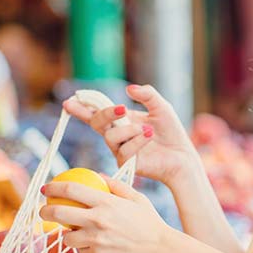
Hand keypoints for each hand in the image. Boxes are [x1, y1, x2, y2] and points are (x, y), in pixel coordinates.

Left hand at [39, 176, 175, 252]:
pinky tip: (92, 246)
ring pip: (67, 237)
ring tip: (72, 232)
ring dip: (67, 234)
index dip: (54, 187)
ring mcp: (96, 240)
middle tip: (43, 211)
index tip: (46, 189)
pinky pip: (82, 251)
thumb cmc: (150, 223)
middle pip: (58, 212)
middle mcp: (98, 220)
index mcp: (106, 202)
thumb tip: (97, 175)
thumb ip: (116, 186)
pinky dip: (84, 248)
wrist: (161, 251)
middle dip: (45, 211)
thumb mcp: (137, 199)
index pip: (71, 189)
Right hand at [63, 84, 199, 186]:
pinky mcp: (126, 164)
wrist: (183, 156)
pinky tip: (149, 136)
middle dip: (106, 113)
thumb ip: (147, 95)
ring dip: (129, 130)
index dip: (82, 108)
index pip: (96, 112)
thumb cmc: (171, 132)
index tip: (69, 102)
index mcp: (121, 120)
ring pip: (110, 137)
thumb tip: (129, 88)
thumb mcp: (161, 107)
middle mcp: (116, 135)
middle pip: (97, 122)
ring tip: (148, 130)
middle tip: (122, 109)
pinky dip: (137, 140)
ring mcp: (119, 150)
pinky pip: (124, 150)